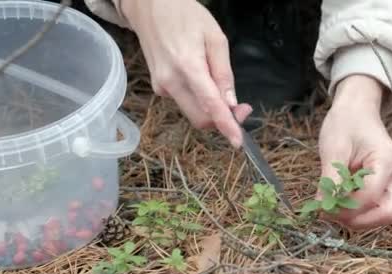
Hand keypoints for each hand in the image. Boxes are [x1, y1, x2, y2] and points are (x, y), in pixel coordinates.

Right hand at [121, 0, 251, 147]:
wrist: (150, 6)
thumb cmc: (185, 15)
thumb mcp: (215, 38)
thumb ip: (223, 73)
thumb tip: (231, 103)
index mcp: (188, 67)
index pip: (210, 106)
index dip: (226, 126)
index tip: (238, 141)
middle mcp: (171, 82)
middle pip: (200, 118)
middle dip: (222, 120)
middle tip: (241, 107)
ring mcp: (162, 87)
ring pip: (192, 112)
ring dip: (211, 110)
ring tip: (220, 87)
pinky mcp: (159, 87)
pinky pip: (184, 101)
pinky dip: (198, 100)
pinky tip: (201, 79)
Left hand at [318, 75, 391, 229]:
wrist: (357, 112)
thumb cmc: (345, 124)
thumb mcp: (334, 149)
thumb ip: (331, 179)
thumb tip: (323, 208)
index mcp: (388, 160)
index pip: (371, 196)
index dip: (346, 208)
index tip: (322, 208)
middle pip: (386, 214)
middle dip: (356, 220)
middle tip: (329, 214)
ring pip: (383, 216)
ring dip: (357, 219)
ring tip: (332, 207)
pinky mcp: (390, 187)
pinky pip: (377, 209)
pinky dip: (359, 213)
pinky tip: (341, 203)